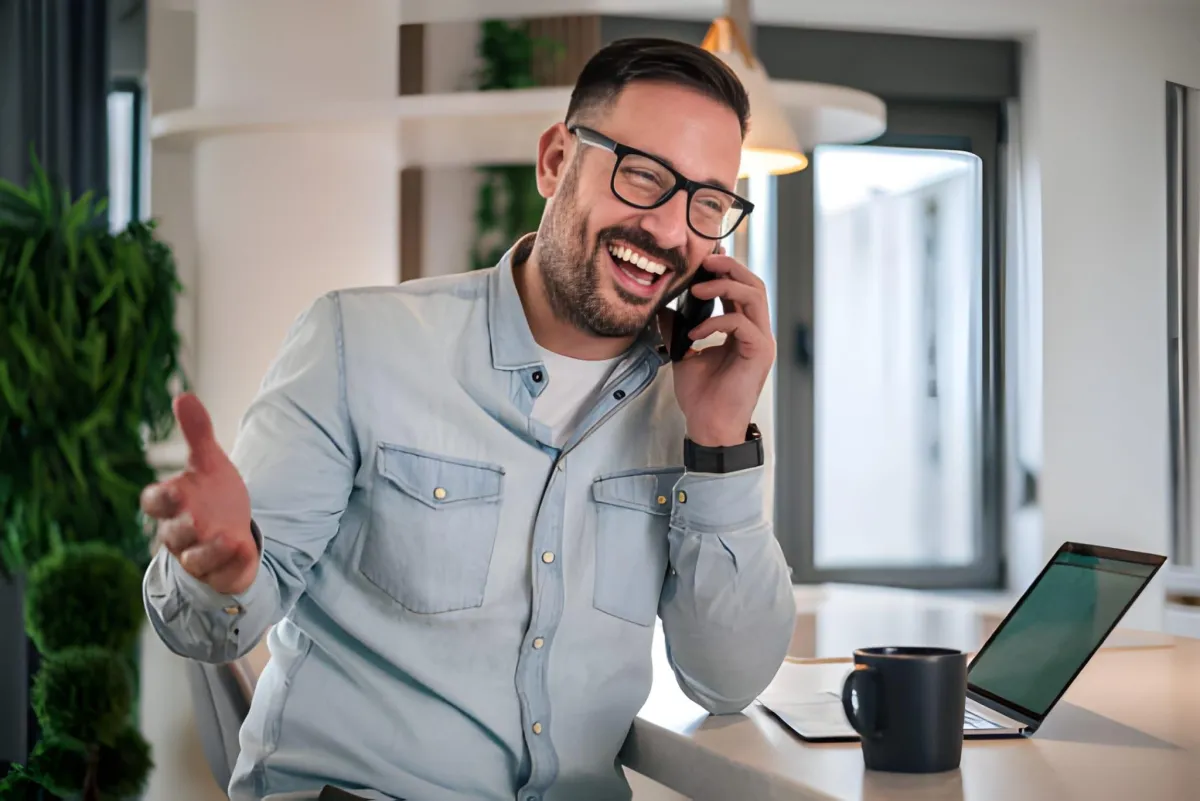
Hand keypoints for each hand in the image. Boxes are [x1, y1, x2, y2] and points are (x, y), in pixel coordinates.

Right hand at [140, 393, 258, 594]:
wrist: (233, 533)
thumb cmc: (212, 497)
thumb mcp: (209, 463)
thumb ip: (197, 434)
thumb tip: (184, 396)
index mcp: (173, 505)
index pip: (154, 503)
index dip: (161, 498)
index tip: (176, 489)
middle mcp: (181, 533)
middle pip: (173, 533)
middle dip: (184, 527)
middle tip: (197, 517)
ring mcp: (199, 556)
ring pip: (195, 558)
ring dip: (209, 550)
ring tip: (229, 537)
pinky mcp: (220, 572)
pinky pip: (222, 573)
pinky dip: (232, 563)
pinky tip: (246, 549)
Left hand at [660, 251, 775, 446]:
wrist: (708, 425)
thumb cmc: (701, 395)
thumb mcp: (683, 353)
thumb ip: (677, 329)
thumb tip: (662, 308)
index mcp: (743, 329)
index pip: (742, 288)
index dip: (726, 270)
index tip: (704, 259)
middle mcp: (756, 332)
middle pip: (754, 284)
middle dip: (730, 268)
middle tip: (705, 262)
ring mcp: (761, 342)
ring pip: (754, 297)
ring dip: (725, 286)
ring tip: (697, 289)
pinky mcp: (759, 354)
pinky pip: (742, 324)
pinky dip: (717, 322)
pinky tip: (696, 333)